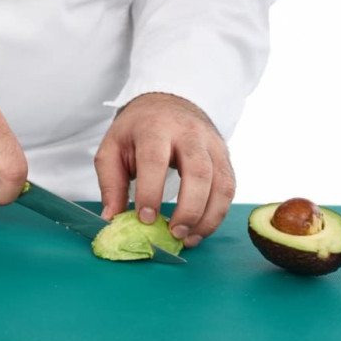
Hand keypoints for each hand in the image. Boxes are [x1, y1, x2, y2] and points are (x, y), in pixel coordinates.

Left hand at [94, 93, 235, 247]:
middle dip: (188, 209)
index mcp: (155, 128)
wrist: (167, 102)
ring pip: (221, 182)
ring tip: (188, 238)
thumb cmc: (137, 130)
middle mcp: (188, 133)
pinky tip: (200, 229)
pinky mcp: (224, 155)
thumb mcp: (113, 148)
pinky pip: (229, 187)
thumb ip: (110, 184)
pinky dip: (218, 213)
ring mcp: (211, 144)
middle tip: (173, 234)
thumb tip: (111, 219)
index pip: (155, 160)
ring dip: (207, 217)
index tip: (145, 219)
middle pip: (198, 172)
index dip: (151, 192)